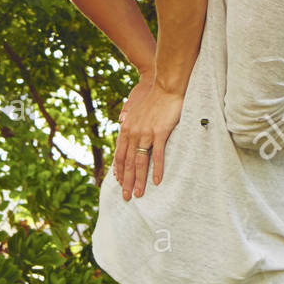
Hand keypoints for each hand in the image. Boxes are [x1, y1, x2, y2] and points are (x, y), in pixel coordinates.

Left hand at [111, 78, 182, 200]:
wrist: (165, 86)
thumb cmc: (153, 97)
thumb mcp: (136, 108)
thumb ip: (129, 119)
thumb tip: (123, 122)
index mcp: (127, 128)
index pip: (119, 154)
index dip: (118, 169)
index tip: (118, 181)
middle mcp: (133, 133)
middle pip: (127, 162)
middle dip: (125, 181)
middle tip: (125, 197)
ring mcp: (145, 133)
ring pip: (139, 162)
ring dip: (138, 180)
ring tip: (138, 194)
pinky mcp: (159, 133)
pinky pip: (157, 155)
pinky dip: (157, 170)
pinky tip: (157, 181)